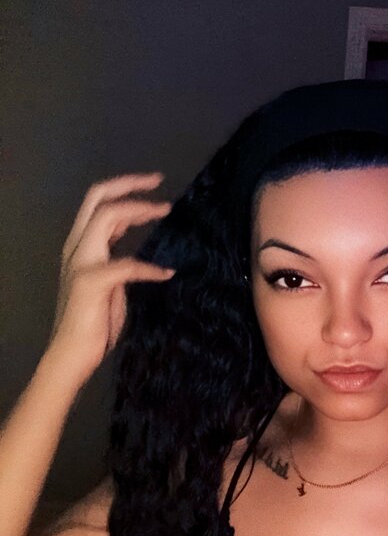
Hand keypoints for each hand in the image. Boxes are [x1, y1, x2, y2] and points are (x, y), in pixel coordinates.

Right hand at [47, 173, 175, 383]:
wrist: (72, 354)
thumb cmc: (93, 322)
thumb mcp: (110, 281)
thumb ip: (117, 256)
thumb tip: (134, 237)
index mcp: (80, 245)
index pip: (98, 202)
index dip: (125, 187)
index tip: (154, 184)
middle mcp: (76, 247)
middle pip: (98, 198)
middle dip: (129, 185)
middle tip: (159, 182)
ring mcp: (81, 262)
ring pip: (106, 217)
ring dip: (139, 211)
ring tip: (165, 211)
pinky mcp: (91, 282)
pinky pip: (127, 264)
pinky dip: (150, 268)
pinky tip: (166, 274)